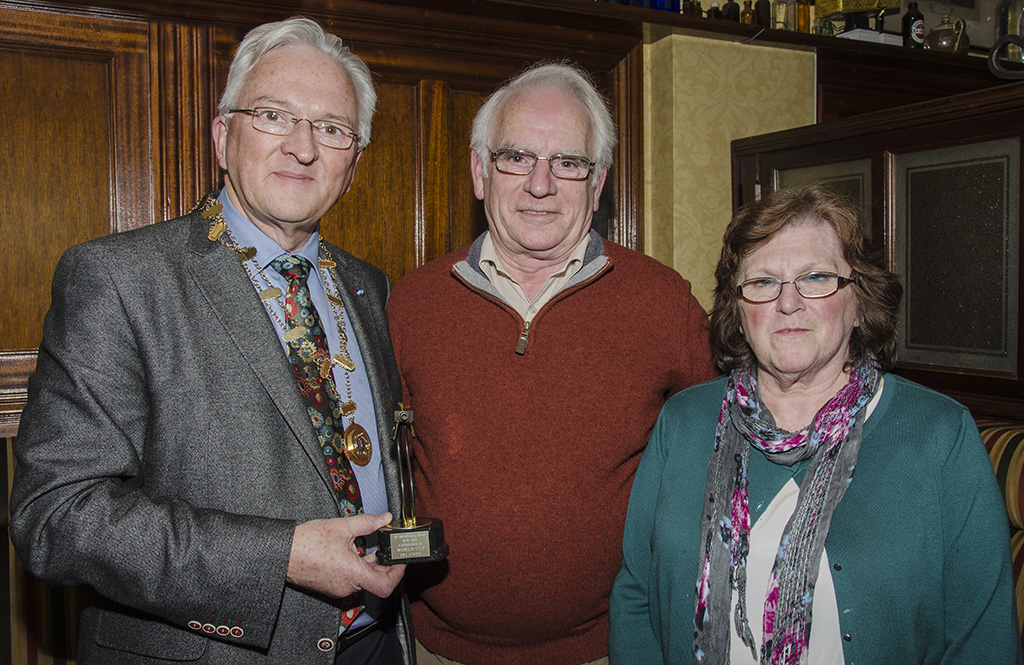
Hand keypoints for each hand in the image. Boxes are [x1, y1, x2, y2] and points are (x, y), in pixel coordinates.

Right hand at [286, 512, 405, 598]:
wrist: (284, 552)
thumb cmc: (307, 542)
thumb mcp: (342, 526)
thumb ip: (368, 523)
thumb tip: (385, 518)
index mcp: (353, 574)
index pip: (386, 586)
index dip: (397, 574)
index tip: (399, 561)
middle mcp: (347, 587)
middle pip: (376, 582)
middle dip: (384, 566)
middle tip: (386, 549)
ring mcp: (339, 589)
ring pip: (363, 581)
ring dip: (369, 566)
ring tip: (368, 549)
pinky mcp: (331, 588)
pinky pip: (351, 581)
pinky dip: (357, 569)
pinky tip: (353, 553)